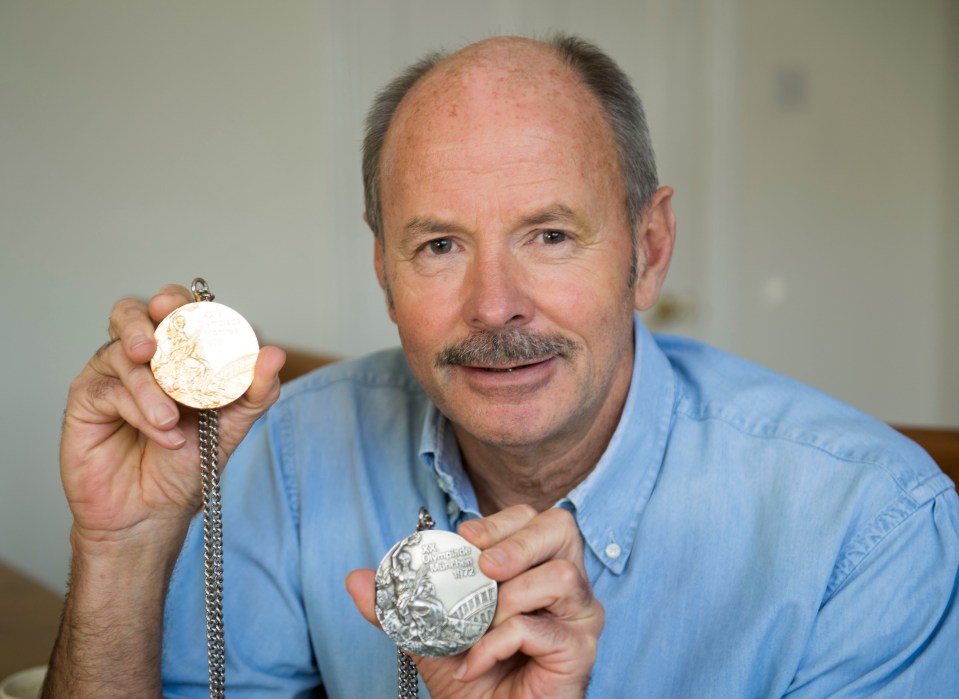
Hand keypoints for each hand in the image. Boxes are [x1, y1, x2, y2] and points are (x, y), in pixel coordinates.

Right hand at [61, 284, 284, 547]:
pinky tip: (161, 433)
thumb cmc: (188, 465)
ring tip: (172, 419)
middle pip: (134, 312)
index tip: (192, 309)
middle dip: (146, 318)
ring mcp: (111, 376)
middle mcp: (143, 358)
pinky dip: (140, 409)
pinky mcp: (86, 399)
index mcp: (178, 354)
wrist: (153, 513)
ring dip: (151, 384)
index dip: (183, 302)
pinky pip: (109, 389)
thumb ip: (255, 390)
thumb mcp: (232, 425)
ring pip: (121, 352)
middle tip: (157, 340)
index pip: (179, 311)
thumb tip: (274, 354)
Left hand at [346, 505, 604, 698]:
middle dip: (519, 540)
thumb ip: (397, 605)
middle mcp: (566, 585)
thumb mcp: (428, 635)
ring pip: (562, 575)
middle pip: (561, 527)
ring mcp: (579, 617)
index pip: (533, 517)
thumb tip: (355, 579)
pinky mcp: (580, 651)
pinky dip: (497, 643)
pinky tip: (476, 662)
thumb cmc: (476, 679)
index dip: (500, 520)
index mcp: (536, 567)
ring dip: (510, 597)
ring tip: (481, 625)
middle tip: (485, 567)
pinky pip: (539, 629)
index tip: (466, 537)